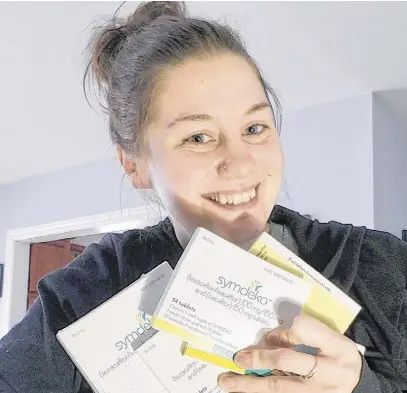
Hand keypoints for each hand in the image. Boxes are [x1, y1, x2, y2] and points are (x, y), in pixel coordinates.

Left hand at [218, 315, 362, 392]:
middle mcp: (329, 372)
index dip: (283, 330)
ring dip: (250, 385)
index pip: (304, 329)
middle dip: (258, 358)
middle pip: (287, 362)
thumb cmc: (338, 355)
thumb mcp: (329, 338)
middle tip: (237, 358)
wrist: (359, 385)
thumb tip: (268, 338)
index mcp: (336, 347)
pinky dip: (261, 392)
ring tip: (226, 382)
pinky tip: (244, 390)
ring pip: (279, 388)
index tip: (269, 335)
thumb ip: (303, 333)